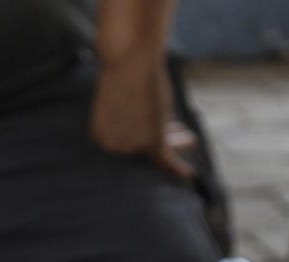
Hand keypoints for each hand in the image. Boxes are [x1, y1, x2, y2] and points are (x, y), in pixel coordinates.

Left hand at [90, 58, 197, 180]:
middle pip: (141, 149)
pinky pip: (166, 161)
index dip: (144, 137)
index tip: (160, 132)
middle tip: (179, 134)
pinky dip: (177, 169)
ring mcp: (132, 146)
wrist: (129, 59)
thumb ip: (133, 117)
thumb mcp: (125, 98)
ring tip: (189, 139)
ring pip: (157, 151)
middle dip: (163, 139)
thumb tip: (152, 124)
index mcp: (99, 137)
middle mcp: (114, 147)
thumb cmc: (123, 71)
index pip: (125, 144)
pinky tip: (188, 174)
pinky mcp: (151, 142)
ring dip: (175, 144)